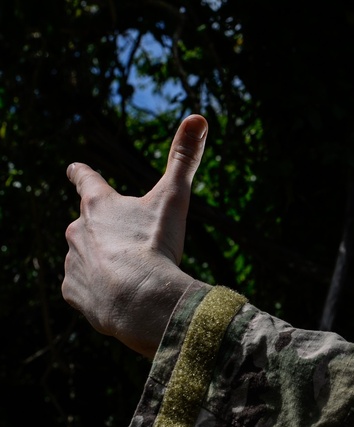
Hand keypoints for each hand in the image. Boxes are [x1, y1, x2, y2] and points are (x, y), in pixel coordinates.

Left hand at [63, 114, 207, 357]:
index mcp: (99, 204)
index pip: (85, 179)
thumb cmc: (155, 244)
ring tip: (130, 275)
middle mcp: (77, 229)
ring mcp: (72, 261)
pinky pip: (82, 288)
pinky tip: (119, 297)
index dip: (81, 172)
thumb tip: (198, 118)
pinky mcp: (72, 291)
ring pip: (84, 257)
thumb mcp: (174, 199)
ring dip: (101, 262)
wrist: (140, 299)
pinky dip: (97, 291)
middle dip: (101, 230)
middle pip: (85, 223)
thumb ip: (183, 160)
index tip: (74, 168)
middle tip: (128, 243)